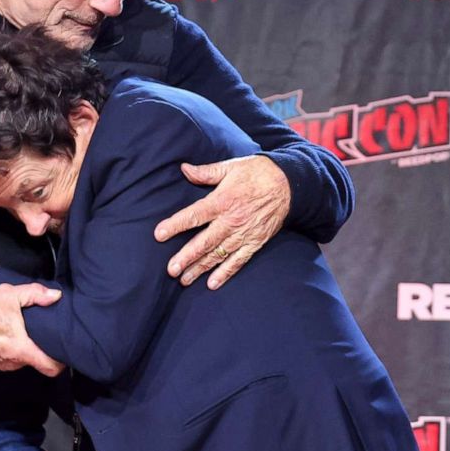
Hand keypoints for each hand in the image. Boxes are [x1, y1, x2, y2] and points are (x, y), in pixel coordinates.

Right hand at [0, 283, 65, 375]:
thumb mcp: (11, 295)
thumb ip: (36, 294)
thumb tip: (55, 296)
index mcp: (21, 348)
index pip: (50, 368)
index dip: (61, 362)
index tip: (62, 351)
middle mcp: (12, 361)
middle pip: (38, 362)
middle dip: (42, 350)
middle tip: (43, 334)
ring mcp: (2, 364)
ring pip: (24, 360)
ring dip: (27, 349)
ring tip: (25, 333)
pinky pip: (11, 360)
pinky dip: (15, 350)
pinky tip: (11, 336)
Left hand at [154, 155, 289, 289]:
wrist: (290, 184)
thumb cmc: (257, 172)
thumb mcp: (230, 167)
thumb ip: (206, 172)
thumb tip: (183, 168)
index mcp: (222, 200)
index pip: (194, 215)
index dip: (175, 225)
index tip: (159, 235)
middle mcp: (231, 220)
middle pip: (204, 242)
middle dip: (186, 257)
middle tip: (171, 270)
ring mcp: (244, 234)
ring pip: (218, 255)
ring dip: (200, 268)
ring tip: (184, 280)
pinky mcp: (255, 242)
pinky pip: (238, 261)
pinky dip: (225, 273)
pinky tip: (212, 283)